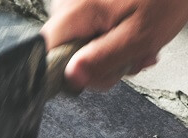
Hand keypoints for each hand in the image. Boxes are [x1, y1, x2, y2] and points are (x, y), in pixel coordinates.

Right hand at [42, 0, 187, 89]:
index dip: (70, 73)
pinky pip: (91, 29)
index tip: (98, 75)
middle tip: (133, 60)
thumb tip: (72, 79)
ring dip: (111, 52)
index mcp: (75, 12)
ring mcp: (77, 2)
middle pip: (66, 52)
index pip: (47, 55)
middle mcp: (67, 3)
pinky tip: (133, 33)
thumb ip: (103, 59)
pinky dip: (113, 37)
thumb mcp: (139, 36)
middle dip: (101, 64)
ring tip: (140, 45)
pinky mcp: (87, 3)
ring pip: (81, 43)